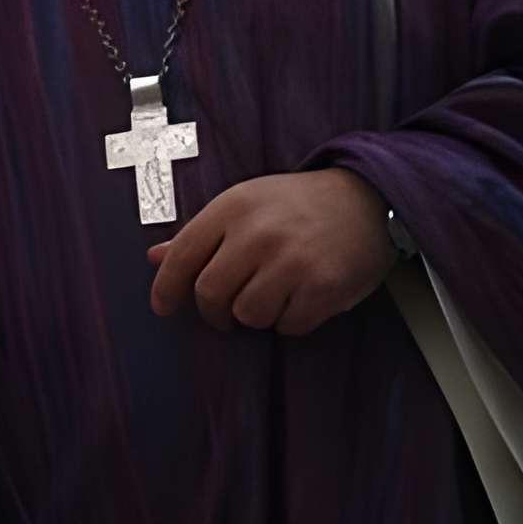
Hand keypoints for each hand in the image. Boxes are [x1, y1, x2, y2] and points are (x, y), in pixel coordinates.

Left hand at [147, 169, 395, 336]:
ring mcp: (292, 261)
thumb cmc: (297, 204)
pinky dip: (290, 320)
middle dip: (214, 312)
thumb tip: (156, 256)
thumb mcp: (245, 203)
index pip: (183, 256)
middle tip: (226, 311)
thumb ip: (201, 233)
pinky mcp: (323, 287)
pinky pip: (287, 326)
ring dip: (256, 315)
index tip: (162, 307)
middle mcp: (258, 233)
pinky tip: (302, 297)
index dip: (166, 288)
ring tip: (274, 293)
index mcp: (233, 207)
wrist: (366, 198)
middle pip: (210, 295)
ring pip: (248, 316)